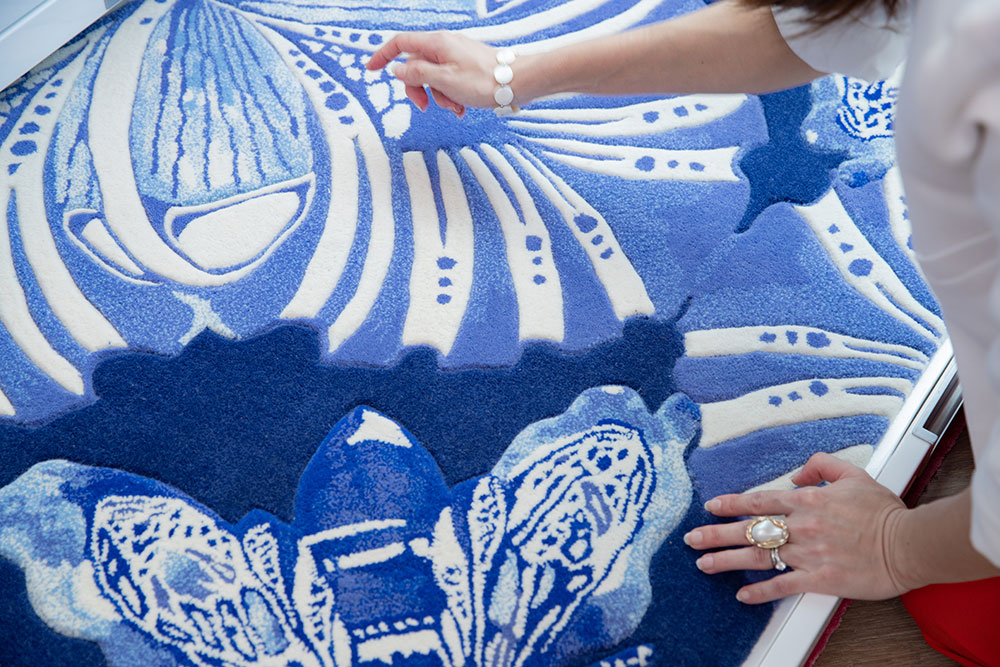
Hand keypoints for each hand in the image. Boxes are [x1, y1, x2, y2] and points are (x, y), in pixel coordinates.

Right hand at [366, 31, 501, 115]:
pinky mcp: (465, 67)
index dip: (382, 55)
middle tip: (425, 106)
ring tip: (455, 107)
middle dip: (418, 89)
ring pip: (432, 77)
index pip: (400, 43)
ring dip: (438, 97)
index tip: (371, 69)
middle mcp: (444, 45)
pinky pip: (448, 81)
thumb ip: (417, 73)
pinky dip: (450, 96)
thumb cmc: (484, 81)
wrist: (517, 82)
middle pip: (415, 65)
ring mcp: (455, 56)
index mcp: (436, 43)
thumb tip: (398, 69)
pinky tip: (462, 107)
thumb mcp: (444, 80)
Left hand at [686, 453, 911, 603]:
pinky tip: (741, 595)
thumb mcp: (854, 474)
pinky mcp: (820, 578)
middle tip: (692, 538)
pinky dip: (760, 591)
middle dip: (716, 533)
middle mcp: (802, 526)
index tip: (712, 507)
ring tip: (703, 564)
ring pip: (757, 557)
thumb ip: (822, 465)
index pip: (759, 500)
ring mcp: (808, 553)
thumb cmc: (884, 513)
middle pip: (749, 529)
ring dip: (726, 561)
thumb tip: (798, 474)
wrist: (909, 544)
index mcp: (808, 500)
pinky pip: (782, 585)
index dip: (731, 503)